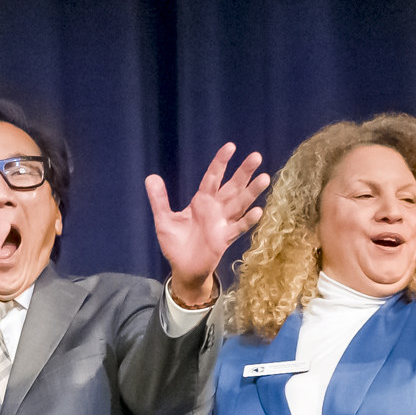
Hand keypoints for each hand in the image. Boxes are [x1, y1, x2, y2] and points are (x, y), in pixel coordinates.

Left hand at [147, 143, 266, 306]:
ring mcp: (222, 222)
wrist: (183, 267)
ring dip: (252, 191)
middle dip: (244, 172)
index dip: (221, 162)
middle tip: (256, 156)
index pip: (213, 177)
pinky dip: (248, 220)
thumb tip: (150, 177)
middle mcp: (215, 208)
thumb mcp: (164, 219)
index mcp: (201, 200)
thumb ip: (159, 199)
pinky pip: (238, 227)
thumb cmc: (176, 243)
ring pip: (240, 203)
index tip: (231, 146)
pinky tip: (258, 211)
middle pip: (232, 186)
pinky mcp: (225, 238)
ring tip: (265, 177)